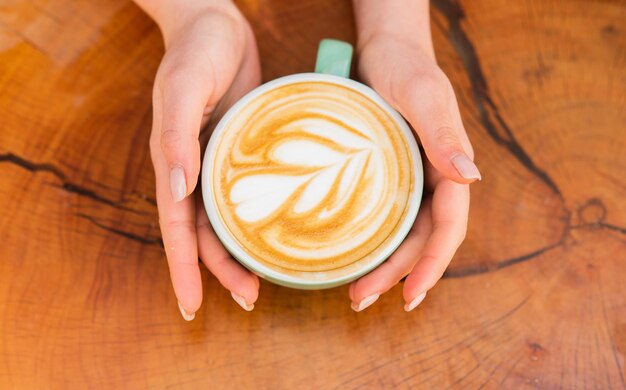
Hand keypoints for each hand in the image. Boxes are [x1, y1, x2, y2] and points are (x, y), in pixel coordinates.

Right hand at [145, 1, 261, 319]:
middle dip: (219, 272)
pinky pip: (247, 196)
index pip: (176, 227)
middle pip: (203, 234)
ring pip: (226, 221)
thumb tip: (176, 188)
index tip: (191, 306)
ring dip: (240, 254)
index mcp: (174, 161)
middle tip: (248, 300)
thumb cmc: (197, 50)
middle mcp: (194, 170)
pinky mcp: (241, 153)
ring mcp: (218, 164)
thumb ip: (177, 136)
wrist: (216, 22)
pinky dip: (257, 221)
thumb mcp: (185, 87)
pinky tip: (276, 236)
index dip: (183, 268)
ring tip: (263, 283)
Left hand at [349, 32, 479, 311]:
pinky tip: (351, 254)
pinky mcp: (388, 176)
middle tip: (361, 300)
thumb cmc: (406, 68)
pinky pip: (383, 216)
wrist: (385, 50)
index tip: (409, 297)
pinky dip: (371, 240)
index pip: (447, 229)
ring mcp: (411, 181)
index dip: (431, 266)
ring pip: (401, 234)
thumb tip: (472, 180)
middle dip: (396, 275)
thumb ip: (444, 136)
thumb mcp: (424, 98)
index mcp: (450, 169)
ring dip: (383, 265)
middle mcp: (433, 181)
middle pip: (420, 240)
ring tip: (354, 291)